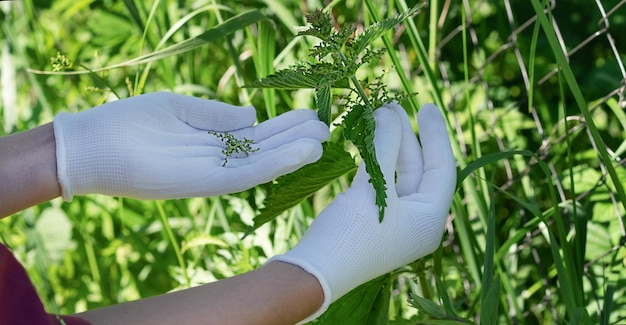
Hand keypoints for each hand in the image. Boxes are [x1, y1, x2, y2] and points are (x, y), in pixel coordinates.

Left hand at [53, 92, 328, 200]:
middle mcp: (215, 160)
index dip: (284, 126)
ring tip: (321, 140)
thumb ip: (216, 114)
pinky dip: (272, 165)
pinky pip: (243, 175)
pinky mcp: (200, 184)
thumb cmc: (130, 122)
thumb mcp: (179, 109)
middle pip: (263, 149)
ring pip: (259, 164)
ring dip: (291, 154)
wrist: (90, 145)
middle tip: (328, 126)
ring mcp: (209, 173)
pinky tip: (298, 154)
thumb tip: (253, 115)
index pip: (256, 135)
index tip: (312, 114)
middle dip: (295, 138)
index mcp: (211, 140)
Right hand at [269, 102, 456, 321]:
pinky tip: (366, 145)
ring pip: (398, 176)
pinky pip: (381, 185)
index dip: (434, 135)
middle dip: (405, 137)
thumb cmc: (349, 234)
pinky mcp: (374, 222)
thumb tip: (389, 113)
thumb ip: (385, 147)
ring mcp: (396, 223)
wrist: (314, 273)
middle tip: (391, 106)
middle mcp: (418, 222)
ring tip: (377, 118)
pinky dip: (375, 163)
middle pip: (419, 170)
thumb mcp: (372, 188)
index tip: (428, 106)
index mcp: (429, 219)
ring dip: (388, 148)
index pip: (442, 168)